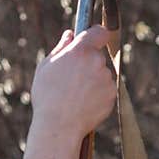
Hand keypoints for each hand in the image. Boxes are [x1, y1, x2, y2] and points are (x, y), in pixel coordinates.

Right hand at [30, 22, 116, 142]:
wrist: (59, 126)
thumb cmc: (47, 96)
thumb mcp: (46, 68)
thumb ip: (61, 48)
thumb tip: (70, 35)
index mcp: (80, 51)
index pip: (99, 32)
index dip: (96, 34)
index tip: (93, 38)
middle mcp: (96, 62)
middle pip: (97, 56)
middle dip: (88, 63)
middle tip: (72, 78)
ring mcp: (106, 79)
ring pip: (101, 74)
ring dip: (93, 80)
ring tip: (75, 95)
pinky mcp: (112, 95)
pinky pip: (106, 90)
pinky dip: (98, 94)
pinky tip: (83, 103)